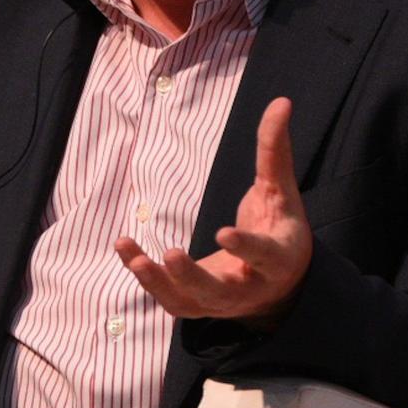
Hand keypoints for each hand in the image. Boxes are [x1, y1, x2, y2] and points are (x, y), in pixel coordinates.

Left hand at [115, 96, 311, 326]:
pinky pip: (169, 299)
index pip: (264, 255)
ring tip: (133, 256)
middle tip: (171, 254)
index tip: (223, 231)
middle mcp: (249, 287)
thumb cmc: (279, 227)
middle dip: (193, 277)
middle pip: (220, 291)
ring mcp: (220, 302)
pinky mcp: (197, 305)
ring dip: (158, 283)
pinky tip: (126, 249)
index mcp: (278, 259)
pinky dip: (146, 279)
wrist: (281, 283)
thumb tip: (281, 102)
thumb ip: (275, 150)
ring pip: (188, 302)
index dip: (246, 247)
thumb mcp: (282, 190)